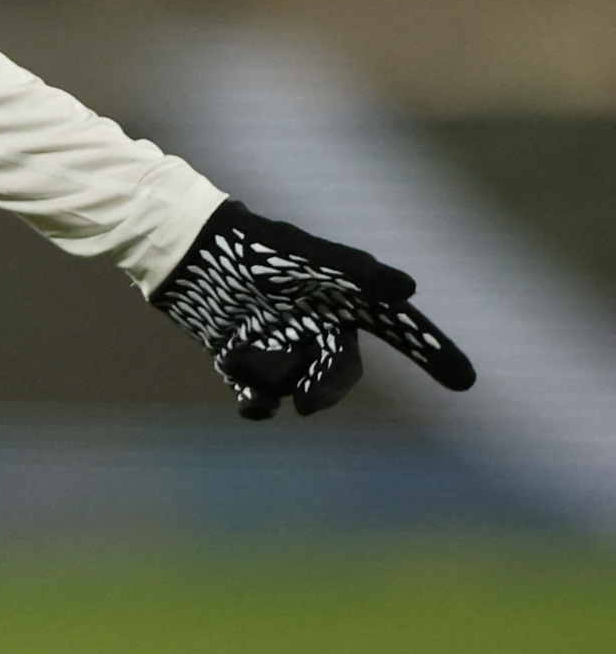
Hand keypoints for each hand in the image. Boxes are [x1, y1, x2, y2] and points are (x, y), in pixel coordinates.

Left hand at [149, 199, 474, 419]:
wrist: (187, 251)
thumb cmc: (251, 247)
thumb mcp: (304, 256)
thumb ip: (354, 272)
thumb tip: (408, 288)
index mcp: (343, 301)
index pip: (400, 330)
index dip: (433, 352)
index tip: (466, 380)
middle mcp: (318, 328)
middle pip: (339, 374)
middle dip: (325, 390)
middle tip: (310, 405)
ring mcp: (281, 347)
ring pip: (291, 383)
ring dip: (269, 374)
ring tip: (239, 350)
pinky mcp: (243, 362)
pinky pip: (261, 398)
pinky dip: (256, 403)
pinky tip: (251, 406)